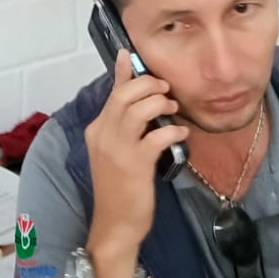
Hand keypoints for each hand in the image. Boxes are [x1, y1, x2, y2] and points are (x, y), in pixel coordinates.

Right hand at [83, 50, 190, 259]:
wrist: (115, 224)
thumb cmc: (119, 188)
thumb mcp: (116, 152)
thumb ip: (125, 127)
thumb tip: (140, 104)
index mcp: (96, 129)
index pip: (111, 93)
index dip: (123, 72)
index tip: (130, 54)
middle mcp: (102, 134)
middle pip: (124, 95)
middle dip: (148, 85)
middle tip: (165, 90)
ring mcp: (117, 149)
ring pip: (138, 109)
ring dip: (160, 104)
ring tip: (173, 109)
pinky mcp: (134, 164)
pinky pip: (156, 136)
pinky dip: (172, 130)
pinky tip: (181, 133)